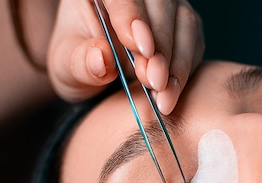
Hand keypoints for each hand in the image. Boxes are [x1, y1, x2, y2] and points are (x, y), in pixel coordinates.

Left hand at [47, 0, 203, 113]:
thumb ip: (80, 63)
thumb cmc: (79, 64)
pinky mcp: (183, 27)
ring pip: (183, 21)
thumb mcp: (68, 68)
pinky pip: (194, 42)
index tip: (140, 48)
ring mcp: (166, 7)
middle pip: (160, 3)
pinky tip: (171, 92)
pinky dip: (185, 69)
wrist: (98, 75)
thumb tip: (101, 58)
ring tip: (163, 94)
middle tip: (153, 80)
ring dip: (177, 61)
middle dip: (160, 44)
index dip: (131, 16)